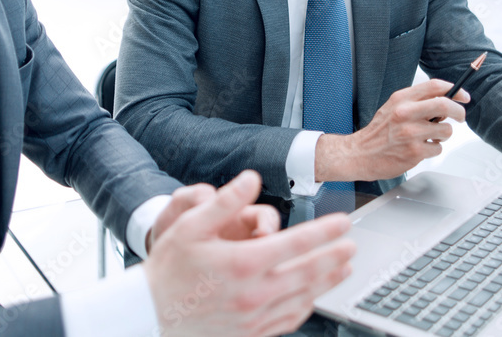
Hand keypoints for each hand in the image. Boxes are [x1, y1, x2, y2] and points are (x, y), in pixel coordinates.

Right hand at [143, 170, 355, 336]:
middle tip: (352, 245)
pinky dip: (306, 308)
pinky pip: (287, 321)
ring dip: (327, 282)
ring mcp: (253, 317)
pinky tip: (312, 298)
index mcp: (243, 262)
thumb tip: (250, 179)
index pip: (296, 243)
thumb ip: (224, 201)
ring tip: (343, 269)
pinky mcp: (249, 333)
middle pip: (307, 272)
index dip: (324, 231)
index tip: (342, 222)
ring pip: (303, 298)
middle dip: (334, 257)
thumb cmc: (168, 268)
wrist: (149, 314)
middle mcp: (253, 292)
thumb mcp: (190, 225)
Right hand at [315, 79, 468, 182]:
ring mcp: (410, 133)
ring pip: (446, 130)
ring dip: (442, 135)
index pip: (435, 86)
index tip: (463, 96)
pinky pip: (438, 148)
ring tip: (428, 137)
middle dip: (459, 111)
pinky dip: (433, 149)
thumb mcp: (393, 107)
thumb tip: (446, 99)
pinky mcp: (414, 152)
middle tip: (460, 117)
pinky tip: (419, 149)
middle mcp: (405, 113)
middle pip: (445, 104)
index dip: (454, 89)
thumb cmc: (379, 132)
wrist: (360, 154)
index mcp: (401, 99)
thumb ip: (417, 102)